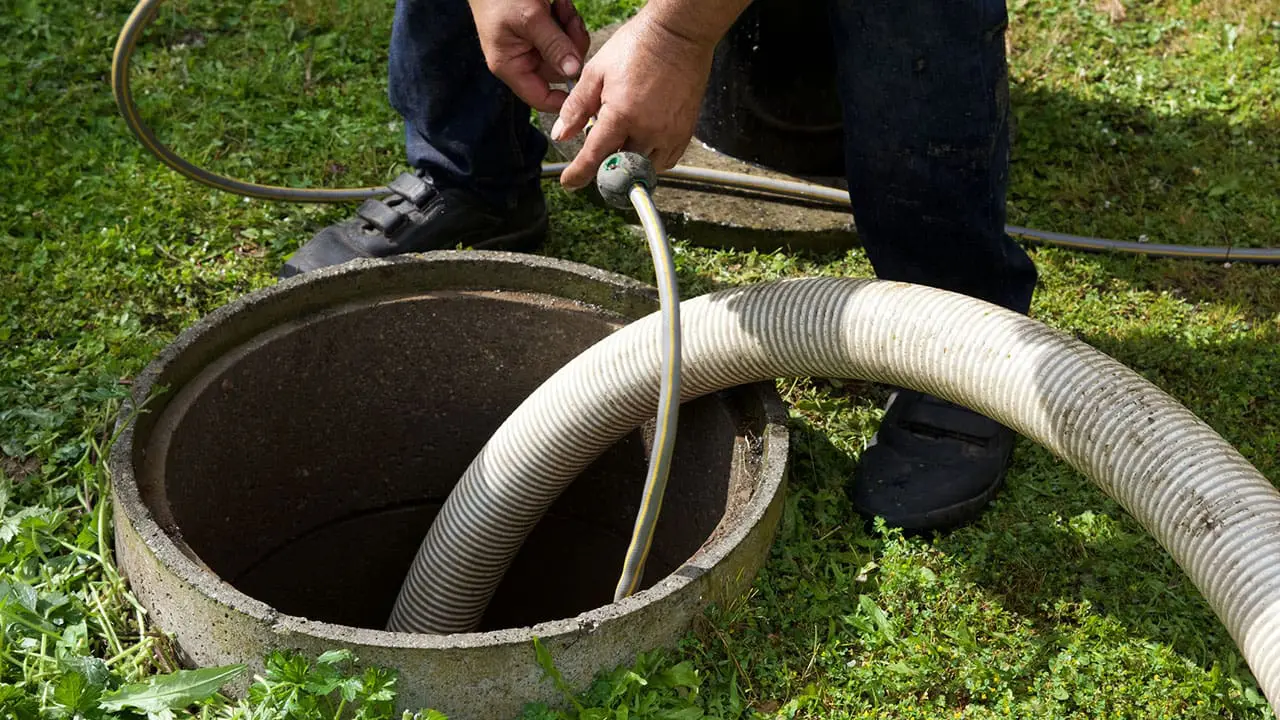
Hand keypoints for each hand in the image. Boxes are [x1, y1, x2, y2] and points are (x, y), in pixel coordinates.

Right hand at [469, 0, 590, 111]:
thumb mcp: (530, 18)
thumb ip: (554, 45)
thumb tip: (574, 72)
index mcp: (511, 66)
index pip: (540, 98)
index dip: (564, 100)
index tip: (585, 87)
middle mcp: (523, 59)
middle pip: (561, 71)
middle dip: (571, 46)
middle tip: (569, 20)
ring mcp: (534, 45)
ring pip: (567, 51)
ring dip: (570, 29)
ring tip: (561, 6)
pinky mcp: (543, 31)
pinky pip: (565, 34)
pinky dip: (568, 19)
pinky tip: (560, 3)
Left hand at [551, 10, 716, 188]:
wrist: (678, 34)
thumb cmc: (637, 46)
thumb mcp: (596, 72)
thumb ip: (576, 106)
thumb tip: (561, 134)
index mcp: (621, 114)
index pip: (594, 157)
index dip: (578, 174)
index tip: (569, 182)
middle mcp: (648, 130)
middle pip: (620, 167)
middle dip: (605, 165)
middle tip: (598, 153)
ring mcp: (669, 133)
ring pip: (645, 168)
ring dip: (629, 164)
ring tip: (622, 144)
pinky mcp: (685, 132)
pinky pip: (667, 161)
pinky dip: (651, 160)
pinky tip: (642, 145)